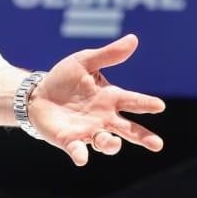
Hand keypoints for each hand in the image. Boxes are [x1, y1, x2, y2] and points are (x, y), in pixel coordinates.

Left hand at [27, 33, 164, 165]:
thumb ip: (108, 55)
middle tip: (157, 145)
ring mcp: (88, 131)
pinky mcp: (69, 141)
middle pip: (128, 130)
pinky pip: (78, 150)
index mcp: (110, 98)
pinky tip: (82, 158)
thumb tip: (134, 39)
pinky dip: (81, 155)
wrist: (38, 94)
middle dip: (143, 137)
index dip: (146, 104)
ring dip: (111, 145)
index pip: (132, 101)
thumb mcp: (84, 61)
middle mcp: (103, 118)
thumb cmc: (65, 78)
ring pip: (105, 142)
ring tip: (113, 143)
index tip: (159, 106)